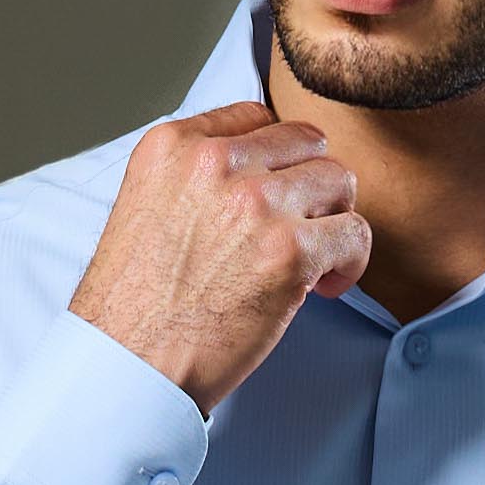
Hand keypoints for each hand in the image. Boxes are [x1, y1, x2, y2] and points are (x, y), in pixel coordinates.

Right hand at [68, 101, 369, 411]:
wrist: (129, 366)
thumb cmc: (133, 308)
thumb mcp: (144, 209)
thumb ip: (194, 179)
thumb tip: (254, 175)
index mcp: (173, 145)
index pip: (256, 118)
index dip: (275, 162)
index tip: (273, 198)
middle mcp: (215, 162)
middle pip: (306, 142)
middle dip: (310, 187)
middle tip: (299, 230)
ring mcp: (256, 203)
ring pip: (338, 180)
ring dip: (333, 221)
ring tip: (313, 260)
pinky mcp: (290, 250)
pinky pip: (355, 234)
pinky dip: (350, 262)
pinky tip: (324, 287)